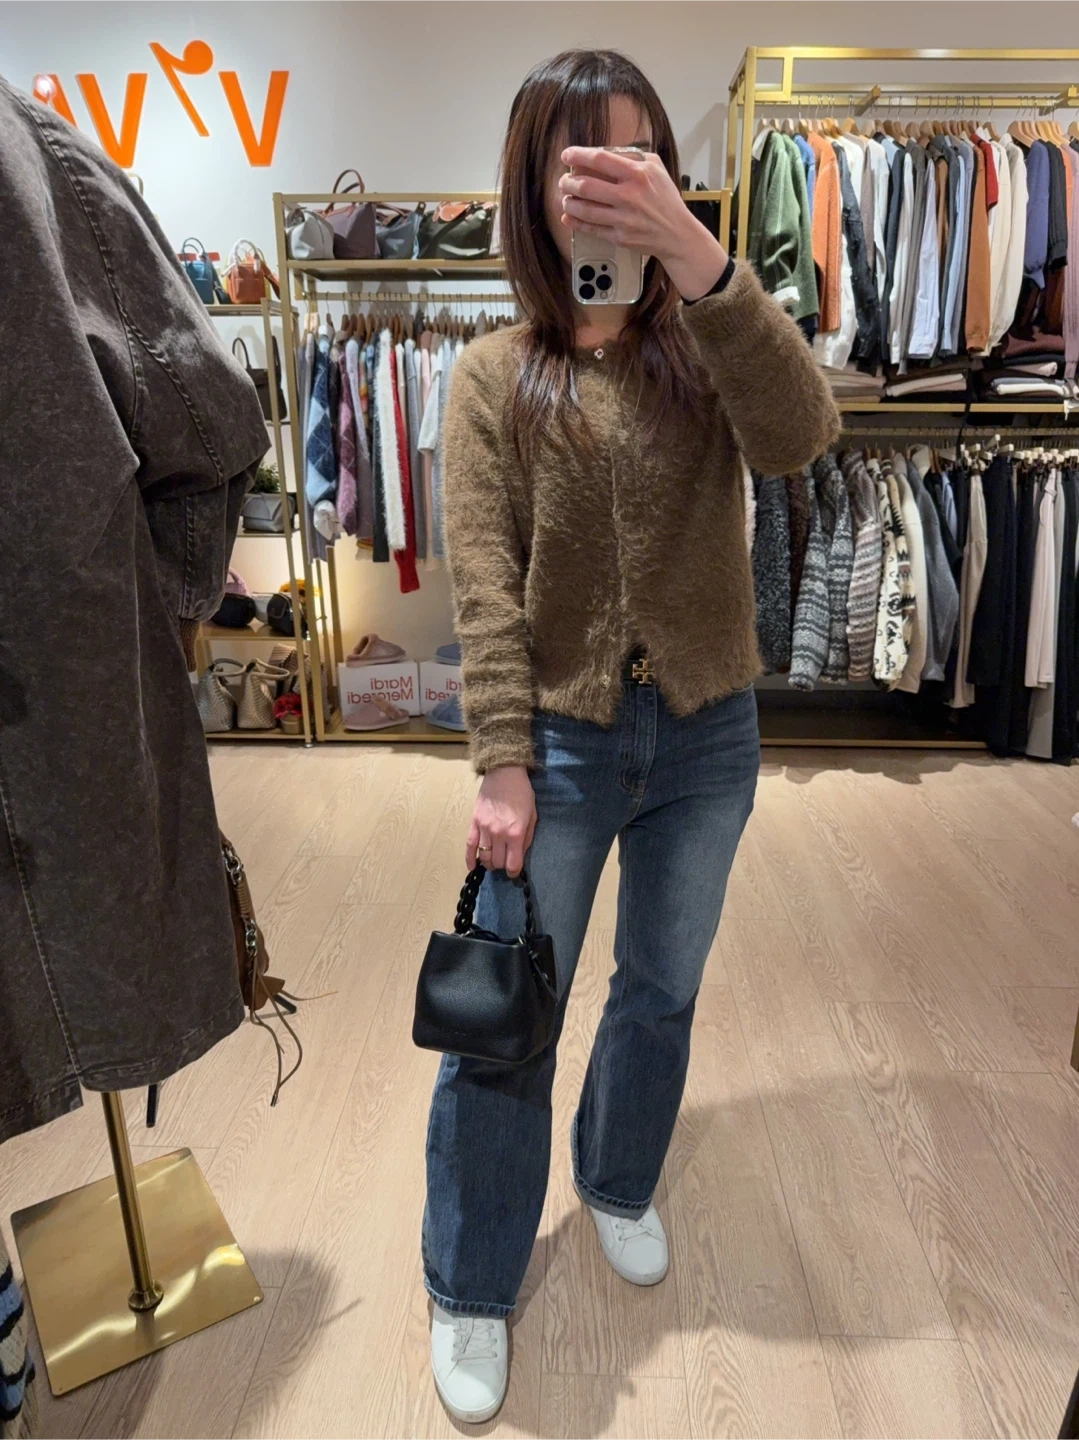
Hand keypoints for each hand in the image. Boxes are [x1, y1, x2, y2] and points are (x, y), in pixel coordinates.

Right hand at [467, 765, 536, 877]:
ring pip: (484, 857)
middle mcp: (499, 834)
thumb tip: (520, 855)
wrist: (504, 772)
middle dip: (503, 866)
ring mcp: (484, 829)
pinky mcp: (474, 823)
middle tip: (506, 861)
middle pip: (498, 862)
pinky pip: (469, 846)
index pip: (513, 864)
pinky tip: (472, 866)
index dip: (514, 872)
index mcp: (516, 833)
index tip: (515, 872)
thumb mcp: (532, 815)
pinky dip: (470, 859)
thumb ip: (527, 837)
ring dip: (489, 863)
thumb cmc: (522, 792)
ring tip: (494, 861)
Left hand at [558, 146, 728, 301]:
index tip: (567, 155)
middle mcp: (629, 196)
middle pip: (587, 186)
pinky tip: (568, 217)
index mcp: (638, 174)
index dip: (578, 155)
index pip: (600, 159)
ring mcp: (623, 219)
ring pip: (585, 209)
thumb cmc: (666, 199)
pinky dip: (575, 223)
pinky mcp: (620, 237)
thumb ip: (633, 156)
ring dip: (568, 202)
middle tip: (564, 180)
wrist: (677, 234)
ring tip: (565, 198)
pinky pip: (591, 229)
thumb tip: (606, 152)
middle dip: (568, 182)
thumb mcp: (656, 168)